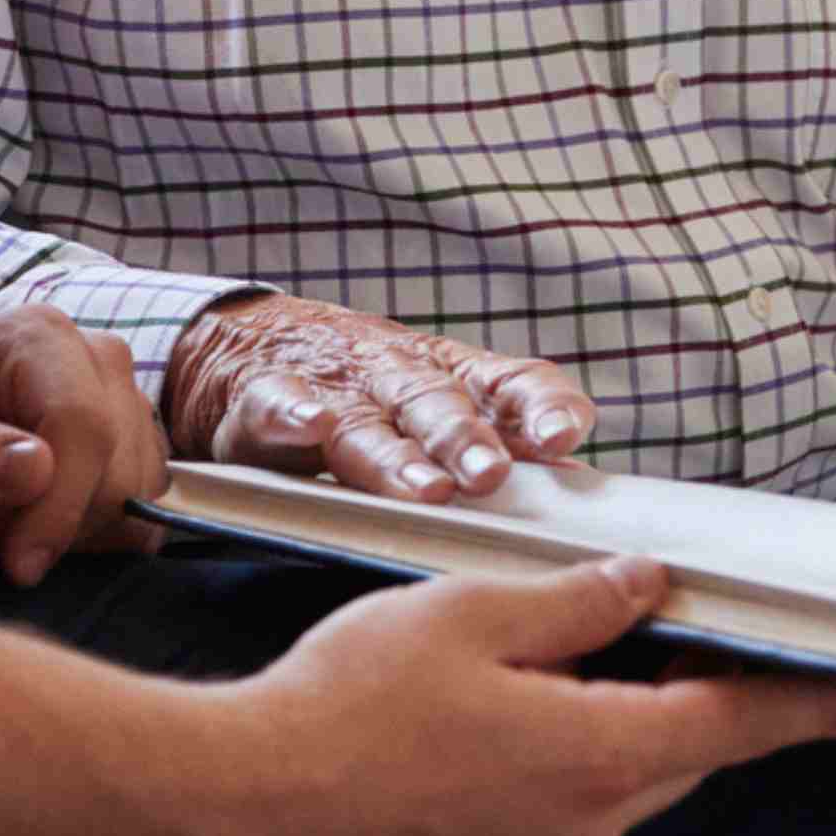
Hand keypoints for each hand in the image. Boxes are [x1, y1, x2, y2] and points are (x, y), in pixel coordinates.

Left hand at [0, 303, 166, 586]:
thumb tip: (35, 468)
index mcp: (35, 337)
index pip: (83, 423)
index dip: (60, 504)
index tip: (18, 563)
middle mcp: (91, 357)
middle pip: (120, 464)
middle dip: (59, 520)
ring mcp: (119, 403)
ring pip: (137, 494)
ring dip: (73, 532)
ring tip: (2, 521)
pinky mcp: (129, 452)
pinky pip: (140, 514)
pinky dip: (92, 540)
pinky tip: (35, 529)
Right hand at [165, 294, 595, 502]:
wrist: (253, 346)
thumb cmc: (371, 392)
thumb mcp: (439, 401)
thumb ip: (503, 440)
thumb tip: (581, 490)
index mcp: (450, 375)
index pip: (508, 381)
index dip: (538, 405)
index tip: (566, 436)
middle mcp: (396, 375)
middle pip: (437, 403)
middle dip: (466, 440)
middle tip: (491, 476)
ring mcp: (332, 386)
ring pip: (368, 421)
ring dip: (396, 454)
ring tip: (426, 488)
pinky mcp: (264, 399)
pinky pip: (277, 404)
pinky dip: (293, 412)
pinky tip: (310, 423)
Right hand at [195, 557, 835, 835]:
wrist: (248, 809)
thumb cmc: (346, 704)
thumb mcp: (469, 615)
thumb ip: (573, 605)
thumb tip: (646, 589)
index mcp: (595, 753)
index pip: (733, 723)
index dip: (806, 705)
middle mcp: (580, 826)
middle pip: (670, 754)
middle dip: (685, 699)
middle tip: (675, 640)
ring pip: (605, 786)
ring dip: (599, 730)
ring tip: (539, 670)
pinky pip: (545, 818)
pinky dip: (541, 768)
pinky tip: (477, 728)